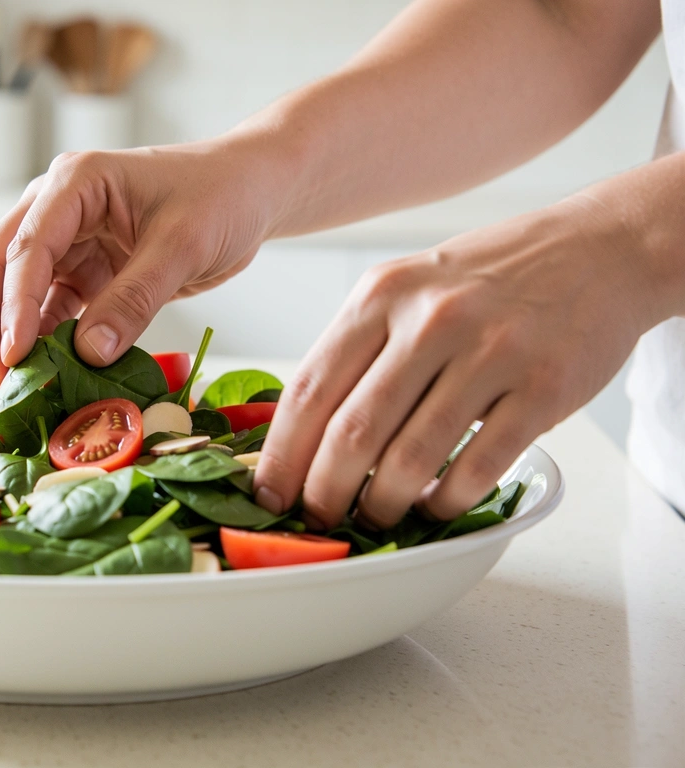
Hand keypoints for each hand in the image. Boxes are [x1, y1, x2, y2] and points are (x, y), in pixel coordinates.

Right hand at [0, 139, 280, 385]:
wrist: (250, 191)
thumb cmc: (222, 196)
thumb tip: (89, 354)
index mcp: (74, 183)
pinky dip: (45, 340)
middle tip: (1, 377)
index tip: (14, 355)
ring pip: (15, 290)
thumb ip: (135, 298)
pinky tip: (48, 374)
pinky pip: (50, 308)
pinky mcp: (83, 270)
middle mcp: (57, 207)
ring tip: (15, 385)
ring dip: (11, 334)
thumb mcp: (183, 246)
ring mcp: (66, 240)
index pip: (26, 247)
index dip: (14, 305)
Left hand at [252, 197, 659, 528]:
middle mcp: (430, 320)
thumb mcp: (406, 289)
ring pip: (410, 459)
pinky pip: (478, 468)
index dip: (280, 455)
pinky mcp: (541, 388)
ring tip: (376, 517)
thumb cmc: (487, 279)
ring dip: (384, 505)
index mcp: (380, 296)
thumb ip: (357, 350)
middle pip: (351, 432)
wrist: (596, 249)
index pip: (309, 389)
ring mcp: (489, 353)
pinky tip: (435, 506)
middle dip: (324, 493)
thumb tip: (303, 435)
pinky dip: (447, 501)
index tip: (267, 493)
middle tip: (318, 518)